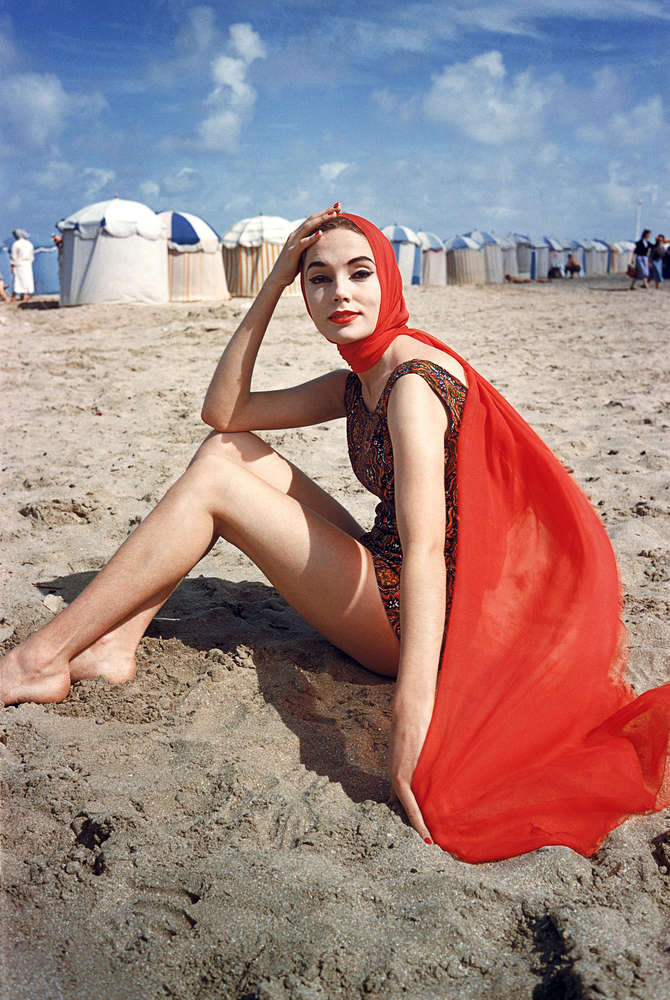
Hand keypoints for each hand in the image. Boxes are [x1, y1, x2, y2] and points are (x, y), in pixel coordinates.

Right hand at [268, 204, 340, 288]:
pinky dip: (312, 237)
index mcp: (298, 233)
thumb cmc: (293, 266)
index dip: (325, 213)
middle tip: (339, 205)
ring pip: (308, 227)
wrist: (279, 277)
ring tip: (334, 214)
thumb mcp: (304, 253)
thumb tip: (323, 243)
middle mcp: (295, 234)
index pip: (313, 219)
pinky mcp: (292, 251)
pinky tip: (321, 233)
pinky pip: (303, 243)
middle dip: (326, 211)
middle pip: (312, 219)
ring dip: (322, 219)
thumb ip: (310, 245)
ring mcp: (293, 241)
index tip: (338, 208)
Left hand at [389, 691, 434, 842]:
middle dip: (420, 826)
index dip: (418, 816)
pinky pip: (409, 803)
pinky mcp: (401, 774)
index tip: (429, 832)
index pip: (408, 801)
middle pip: (406, 808)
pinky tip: (426, 835)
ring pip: (408, 809)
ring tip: (434, 845)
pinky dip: (417, 820)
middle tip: (436, 845)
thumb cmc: (422, 720)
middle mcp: (395, 776)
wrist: (410, 706)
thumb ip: (427, 758)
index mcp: (399, 770)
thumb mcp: (423, 744)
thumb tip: (448, 765)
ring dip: (420, 827)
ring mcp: (396, 776)